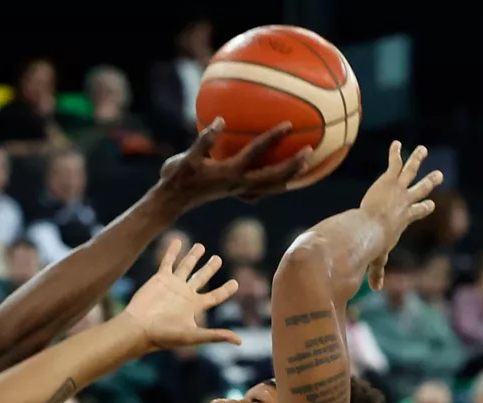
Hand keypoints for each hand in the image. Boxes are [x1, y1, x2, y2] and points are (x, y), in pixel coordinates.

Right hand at [122, 240, 243, 350]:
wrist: (139, 328)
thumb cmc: (164, 335)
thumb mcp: (193, 336)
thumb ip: (215, 335)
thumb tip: (239, 342)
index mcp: (194, 306)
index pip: (215, 296)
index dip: (226, 290)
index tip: (236, 283)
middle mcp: (185, 294)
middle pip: (202, 277)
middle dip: (210, 268)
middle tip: (217, 259)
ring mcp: (172, 285)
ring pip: (186, 266)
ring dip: (193, 256)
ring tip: (201, 246)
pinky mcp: (160, 278)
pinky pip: (168, 261)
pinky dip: (173, 251)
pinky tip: (178, 240)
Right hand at [158, 119, 308, 209]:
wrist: (172, 202)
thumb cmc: (176, 177)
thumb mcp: (185, 158)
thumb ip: (204, 140)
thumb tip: (220, 120)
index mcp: (228, 172)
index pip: (255, 152)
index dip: (271, 138)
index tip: (288, 125)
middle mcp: (238, 183)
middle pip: (272, 176)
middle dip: (292, 165)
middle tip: (310, 151)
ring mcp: (238, 191)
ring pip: (270, 186)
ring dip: (289, 177)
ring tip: (305, 167)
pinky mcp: (236, 194)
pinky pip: (262, 190)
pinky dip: (275, 184)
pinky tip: (282, 179)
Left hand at [360, 142, 443, 289]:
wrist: (369, 230)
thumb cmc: (372, 245)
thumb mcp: (377, 258)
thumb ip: (376, 271)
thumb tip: (374, 289)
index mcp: (405, 219)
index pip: (418, 211)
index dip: (423, 208)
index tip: (429, 205)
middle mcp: (405, 202)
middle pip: (421, 191)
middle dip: (429, 183)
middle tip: (438, 175)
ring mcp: (398, 190)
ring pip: (411, 172)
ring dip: (417, 160)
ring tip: (422, 149)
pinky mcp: (388, 180)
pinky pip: (394, 164)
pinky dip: (396, 153)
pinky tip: (396, 144)